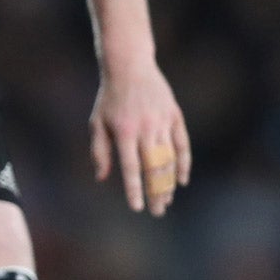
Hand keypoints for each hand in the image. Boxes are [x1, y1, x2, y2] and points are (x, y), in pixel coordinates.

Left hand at [90, 57, 190, 216]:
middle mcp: (145, 129)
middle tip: (157, 212)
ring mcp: (163, 122)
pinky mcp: (174, 116)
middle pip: (154, 168)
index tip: (136, 208)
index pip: (131, 168)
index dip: (134, 189)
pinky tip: (180, 180)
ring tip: (166, 200)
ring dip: (168, 182)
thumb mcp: (97, 123)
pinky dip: (183, 163)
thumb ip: (99, 152)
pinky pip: (182, 144)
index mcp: (124, 132)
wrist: (129, 67)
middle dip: (156, 193)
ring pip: (169, 159)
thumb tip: (102, 178)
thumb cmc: (109, 99)